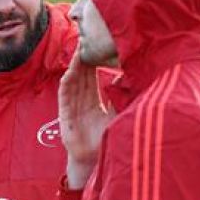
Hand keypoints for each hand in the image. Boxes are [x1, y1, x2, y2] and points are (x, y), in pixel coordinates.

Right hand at [59, 51, 115, 188]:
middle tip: (89, 38)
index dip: (96, 60)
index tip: (101, 45)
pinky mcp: (65, 113)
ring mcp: (72, 105)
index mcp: (95, 99)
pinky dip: (67, 80)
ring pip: (73, 79)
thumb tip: (135, 79)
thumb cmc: (109, 140)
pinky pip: (65, 93)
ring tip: (80, 48)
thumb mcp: (121, 114)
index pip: (94, 75)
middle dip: (85, 56)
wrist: (95, 161)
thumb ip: (125, 98)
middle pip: (82, 73)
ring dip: (75, 64)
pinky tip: (72, 70)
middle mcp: (82, 100)